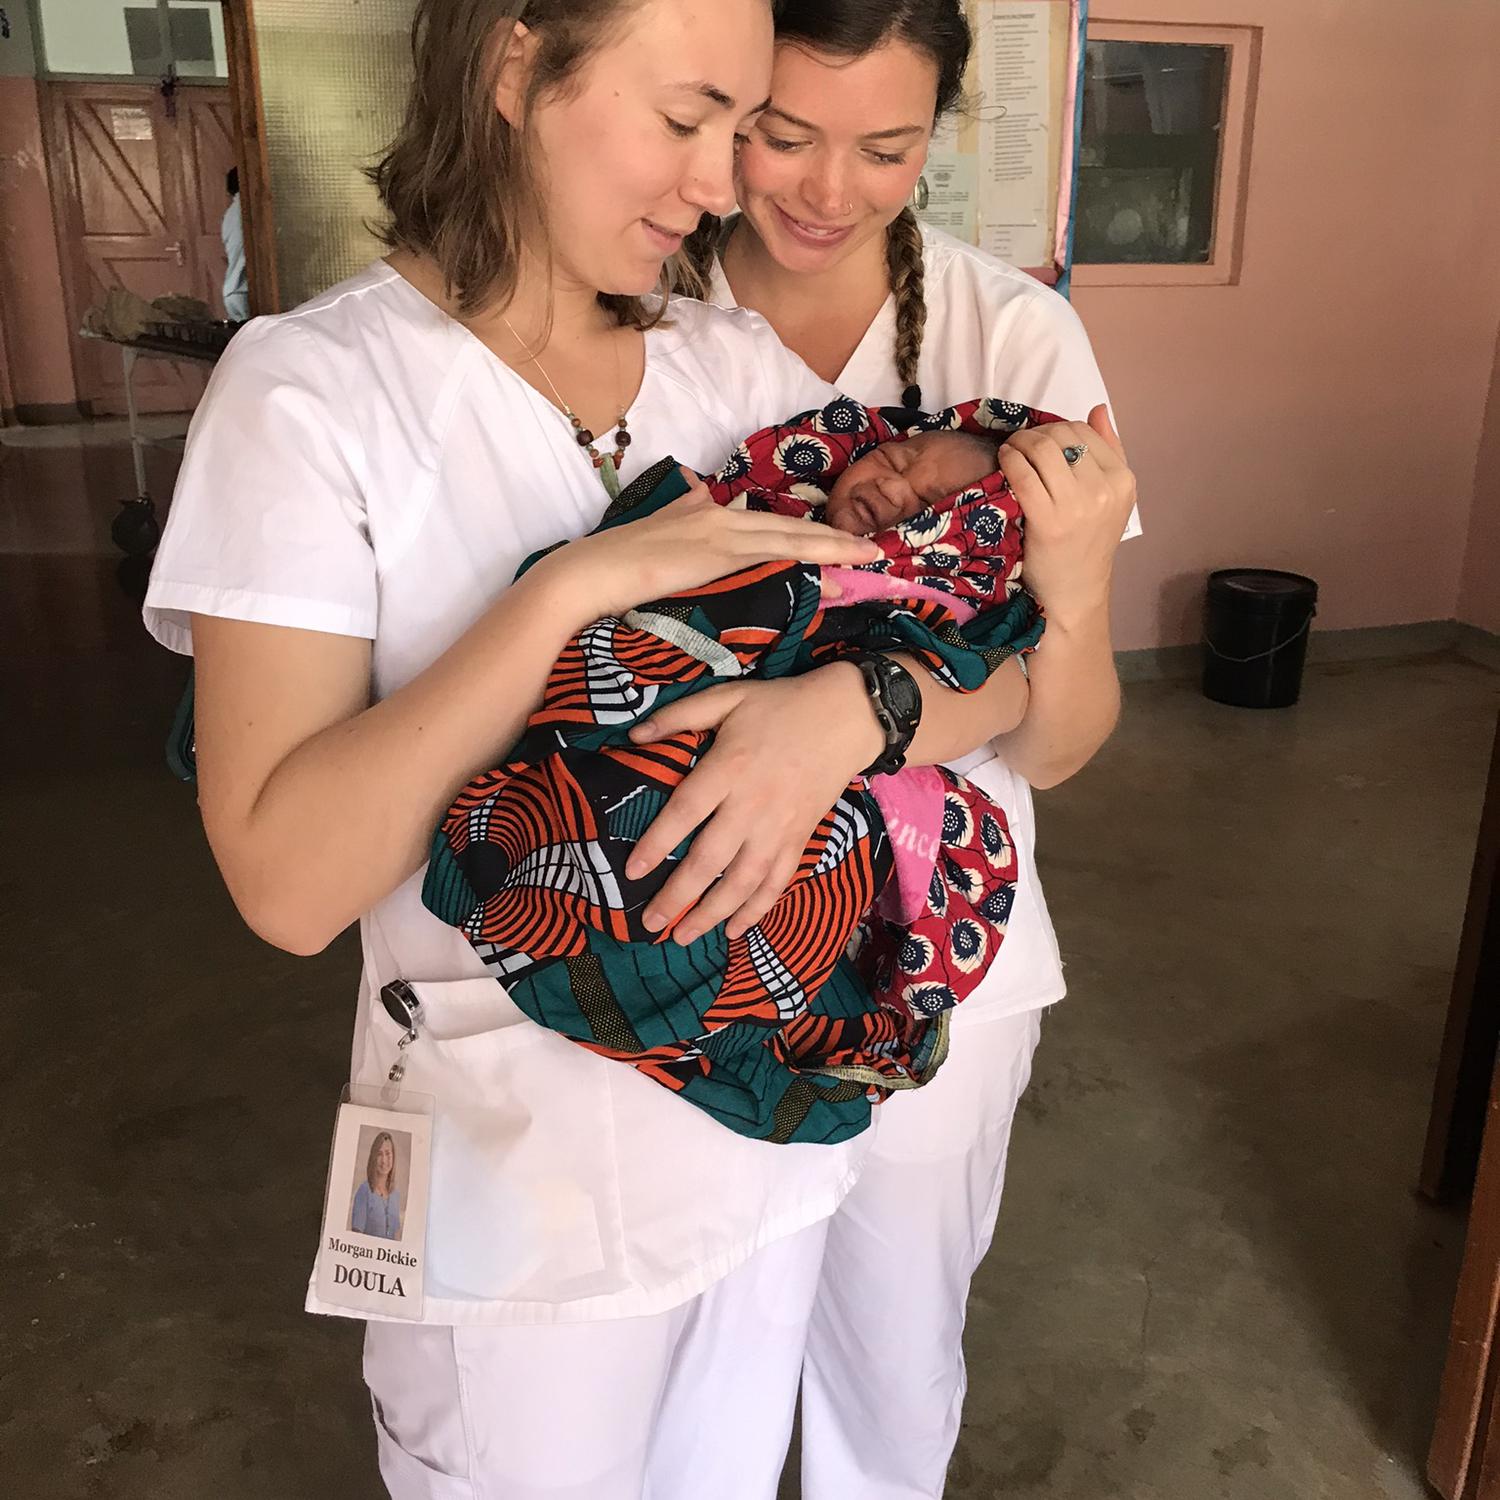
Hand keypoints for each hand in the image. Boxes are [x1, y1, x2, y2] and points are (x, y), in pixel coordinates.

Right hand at [536, 468, 880, 621]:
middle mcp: (714, 514)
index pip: (762, 525)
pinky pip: (776, 555)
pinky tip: (837, 569)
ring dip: (832, 549)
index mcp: (700, 512)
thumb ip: (678, 516)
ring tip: (869, 556)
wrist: (587, 575)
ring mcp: (718, 531)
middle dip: (831, 539)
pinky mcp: (718, 553)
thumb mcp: (651, 538)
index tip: (832, 546)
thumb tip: (695, 488)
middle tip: (871, 549)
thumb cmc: (611, 569)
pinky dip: (810, 560)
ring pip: (789, 538)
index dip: (799, 536)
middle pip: (785, 528)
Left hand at [622, 663, 882, 943]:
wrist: (847, 717)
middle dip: (678, 896)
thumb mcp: (728, 696)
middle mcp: (752, 805)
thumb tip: (633, 735)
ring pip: (743, 881)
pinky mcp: (800, 839)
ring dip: (712, 913)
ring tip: (684, 936)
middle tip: (651, 923)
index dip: (657, 844)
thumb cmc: (781, 706)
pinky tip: (734, 930)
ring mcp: (779, 827)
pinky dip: (756, 910)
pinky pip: (777, 882)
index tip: (632, 872)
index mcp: (729, 768)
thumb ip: (680, 715)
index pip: (685, 813)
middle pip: (710, 859)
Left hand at [997, 406, 1135, 628]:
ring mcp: (1079, 505)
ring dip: (1018, 443)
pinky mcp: (1049, 520)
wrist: (1075, 591)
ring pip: (1042, 449)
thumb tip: (1098, 409)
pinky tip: (1003, 463)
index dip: (1055, 429)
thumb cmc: (1086, 544)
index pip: (1084, 431)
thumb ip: (1109, 451)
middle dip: (1034, 434)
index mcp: (1123, 480)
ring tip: (1009, 451)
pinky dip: (1009, 460)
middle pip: (1062, 436)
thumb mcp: (1111, 498)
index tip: (1039, 440)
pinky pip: (1023, 474)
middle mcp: (1105, 489)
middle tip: (1019, 444)